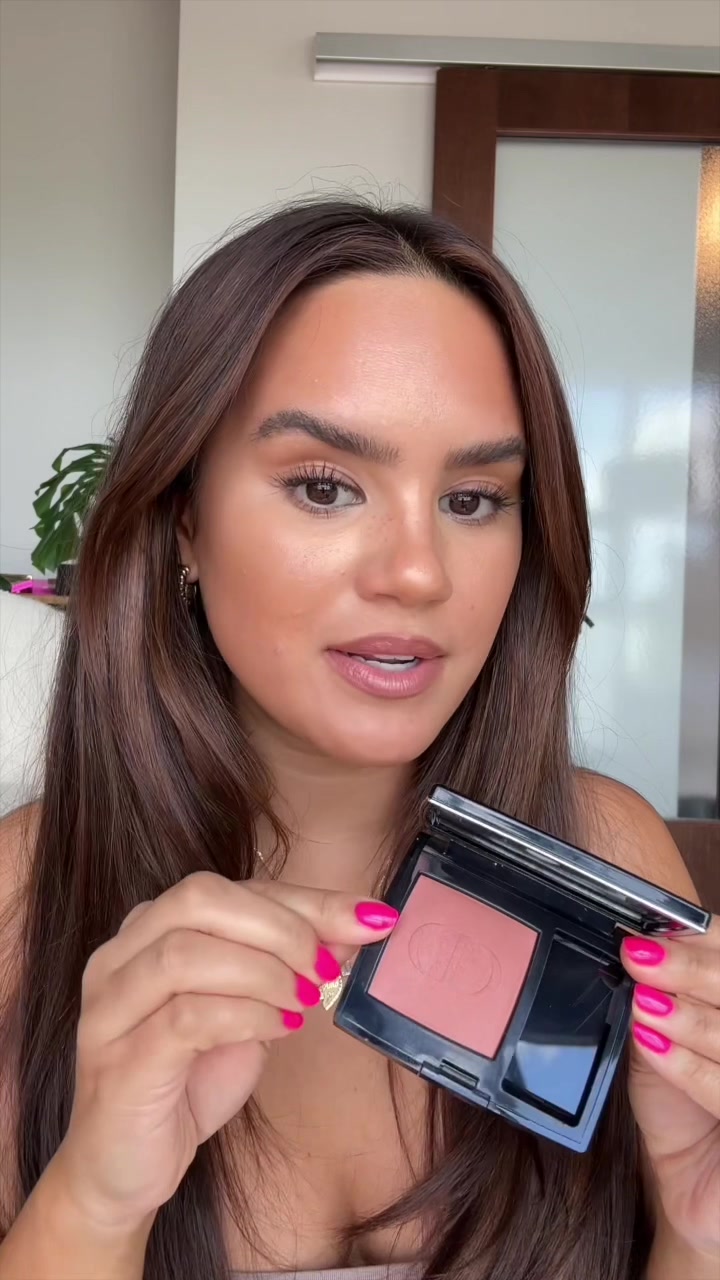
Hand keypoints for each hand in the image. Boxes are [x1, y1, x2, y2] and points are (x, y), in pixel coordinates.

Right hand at [50, 873, 397, 1237]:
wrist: (126, 1170)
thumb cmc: (187, 1081)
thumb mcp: (251, 1009)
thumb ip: (291, 963)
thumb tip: (358, 925)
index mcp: (147, 930)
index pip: (230, 888)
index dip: (306, 900)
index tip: (369, 918)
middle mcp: (118, 958)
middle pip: (199, 899)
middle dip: (280, 927)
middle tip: (326, 968)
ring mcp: (111, 1009)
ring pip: (186, 954)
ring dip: (264, 972)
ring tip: (305, 1002)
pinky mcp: (119, 1065)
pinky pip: (185, 1019)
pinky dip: (247, 1016)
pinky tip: (280, 1031)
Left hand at [623, 917, 719, 1259]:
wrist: (697, 1184)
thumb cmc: (687, 1109)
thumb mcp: (667, 1043)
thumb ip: (663, 999)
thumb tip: (642, 949)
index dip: (703, 941)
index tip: (652, 935)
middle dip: (692, 970)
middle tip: (640, 959)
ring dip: (689, 1017)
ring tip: (645, 1005)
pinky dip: (689, 1066)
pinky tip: (655, 1046)